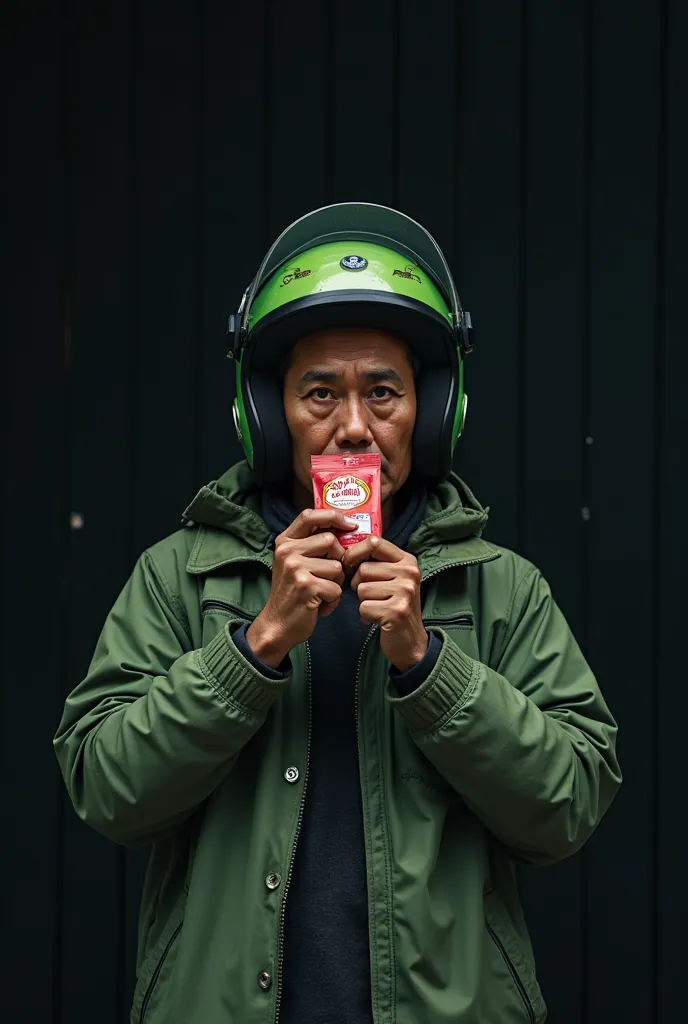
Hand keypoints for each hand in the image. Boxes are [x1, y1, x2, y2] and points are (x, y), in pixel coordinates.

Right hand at [245, 509, 356, 667]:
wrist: (277, 625)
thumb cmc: (292, 594)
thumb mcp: (294, 563)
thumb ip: (311, 545)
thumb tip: (345, 530)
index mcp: (284, 542)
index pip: (309, 515)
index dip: (333, 516)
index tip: (350, 524)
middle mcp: (287, 551)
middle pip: (331, 541)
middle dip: (338, 560)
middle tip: (328, 576)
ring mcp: (295, 568)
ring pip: (337, 566)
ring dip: (335, 583)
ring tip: (320, 593)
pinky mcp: (306, 586)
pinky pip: (336, 587)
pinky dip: (333, 600)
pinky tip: (319, 604)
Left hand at [343, 536, 428, 671]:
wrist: (410, 641)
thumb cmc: (395, 606)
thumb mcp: (393, 578)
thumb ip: (376, 562)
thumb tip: (345, 550)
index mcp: (407, 561)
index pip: (375, 542)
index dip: (355, 552)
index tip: (349, 563)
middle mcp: (409, 573)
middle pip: (364, 569)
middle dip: (359, 584)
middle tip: (372, 595)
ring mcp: (405, 592)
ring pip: (362, 588)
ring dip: (363, 601)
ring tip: (378, 607)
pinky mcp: (397, 611)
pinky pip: (364, 607)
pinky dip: (365, 615)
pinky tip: (378, 618)